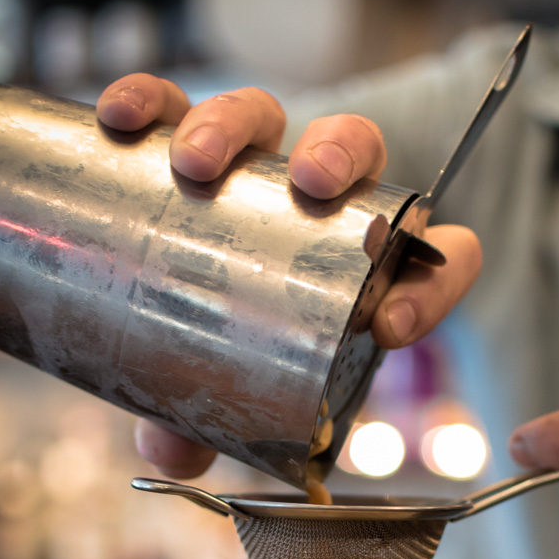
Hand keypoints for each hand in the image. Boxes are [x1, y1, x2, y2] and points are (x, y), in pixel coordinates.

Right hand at [97, 75, 481, 477]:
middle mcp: (314, 206)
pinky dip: (153, 105)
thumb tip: (172, 454)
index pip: (435, 256)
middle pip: (357, 148)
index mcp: (359, 270)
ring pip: (271, 117)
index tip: (390, 328)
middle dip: (343, 157)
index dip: (433, 283)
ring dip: (239, 126)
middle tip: (313, 187)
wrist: (152, 302)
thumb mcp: (222, 397)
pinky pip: (174, 105)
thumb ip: (205, 425)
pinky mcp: (184, 140)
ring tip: (196, 164)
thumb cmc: (218, 352)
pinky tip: (123, 122)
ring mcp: (251, 167)